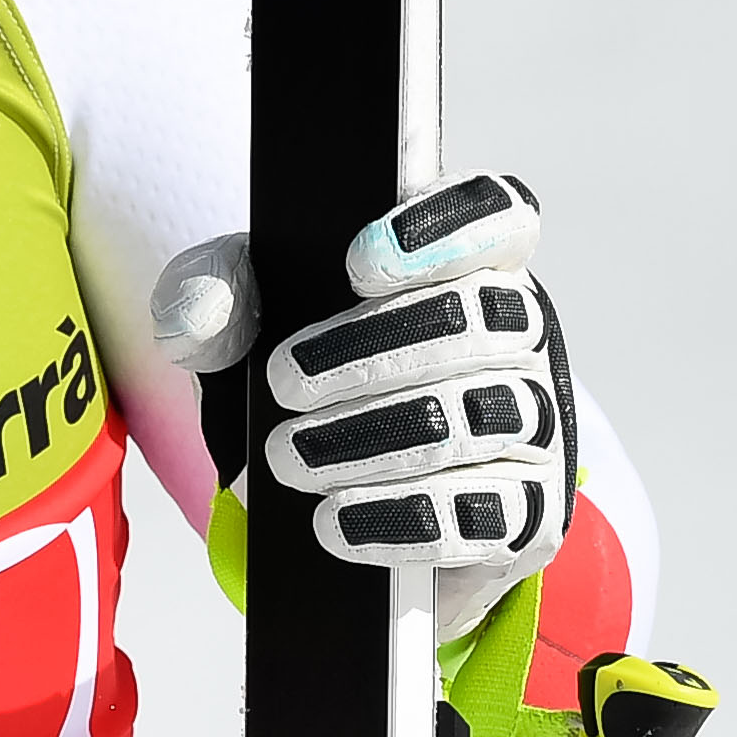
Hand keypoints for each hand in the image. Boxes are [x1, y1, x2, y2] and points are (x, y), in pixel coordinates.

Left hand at [152, 170, 575, 640]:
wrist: (320, 510)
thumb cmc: (304, 388)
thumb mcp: (240, 331)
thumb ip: (211, 297)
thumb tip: (201, 313)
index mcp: (460, 266)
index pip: (499, 216)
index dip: (445, 229)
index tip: (360, 263)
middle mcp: (517, 335)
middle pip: (481, 318)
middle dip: (370, 352)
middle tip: (284, 384)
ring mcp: (535, 424)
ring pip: (482, 415)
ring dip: (375, 438)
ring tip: (292, 460)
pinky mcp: (530, 512)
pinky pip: (493, 514)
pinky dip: (407, 519)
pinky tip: (338, 521)